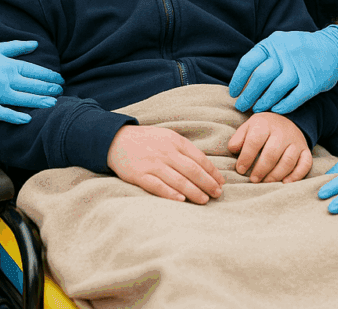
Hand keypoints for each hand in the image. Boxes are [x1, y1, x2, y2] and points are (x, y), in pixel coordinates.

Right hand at [0, 40, 63, 123]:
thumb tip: (36, 44)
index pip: (34, 70)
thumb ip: (17, 46)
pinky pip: (5, 113)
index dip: (49, 75)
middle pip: (32, 85)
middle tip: (60, 90)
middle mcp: (5, 80)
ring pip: (23, 99)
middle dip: (49, 88)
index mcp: (8, 66)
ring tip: (53, 103)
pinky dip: (16, 117)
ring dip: (39, 101)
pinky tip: (28, 118)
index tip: (59, 79)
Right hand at [107, 125, 224, 203]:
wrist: (116, 140)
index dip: (212, 171)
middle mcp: (165, 151)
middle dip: (207, 183)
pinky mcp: (139, 175)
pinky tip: (182, 200)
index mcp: (174, 141)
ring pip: (178, 180)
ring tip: (205, 200)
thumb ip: (183, 149)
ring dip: (194, 191)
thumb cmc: (146, 140)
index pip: (198, 158)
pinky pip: (157, 186)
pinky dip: (170, 194)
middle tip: (217, 193)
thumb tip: (205, 166)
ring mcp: (152, 163)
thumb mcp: (167, 137)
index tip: (221, 182)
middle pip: (192, 170)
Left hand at [228, 26, 337, 113]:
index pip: (248, 62)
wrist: (333, 48)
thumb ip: (264, 56)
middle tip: (241, 106)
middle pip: (260, 78)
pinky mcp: (312, 82)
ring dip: (264, 103)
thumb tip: (243, 78)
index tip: (233, 93)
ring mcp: (300, 67)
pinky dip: (282, 107)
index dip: (238, 80)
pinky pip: (294, 98)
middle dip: (248, 95)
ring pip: (276, 89)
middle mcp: (285, 54)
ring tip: (257, 110)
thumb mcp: (280, 43)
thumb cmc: (299, 49)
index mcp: (273, 43)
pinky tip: (275, 110)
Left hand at [228, 112, 312, 183]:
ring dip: (276, 175)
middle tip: (253, 180)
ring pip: (288, 161)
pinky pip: (305, 164)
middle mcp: (282, 132)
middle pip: (272, 154)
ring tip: (265, 182)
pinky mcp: (305, 150)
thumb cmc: (263, 127)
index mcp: (265, 124)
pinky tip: (285, 183)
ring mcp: (296, 141)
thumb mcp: (249, 126)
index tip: (240, 169)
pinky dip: (296, 176)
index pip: (254, 142)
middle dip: (261, 169)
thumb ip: (239, 138)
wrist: (287, 118)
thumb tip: (233, 150)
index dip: (246, 158)